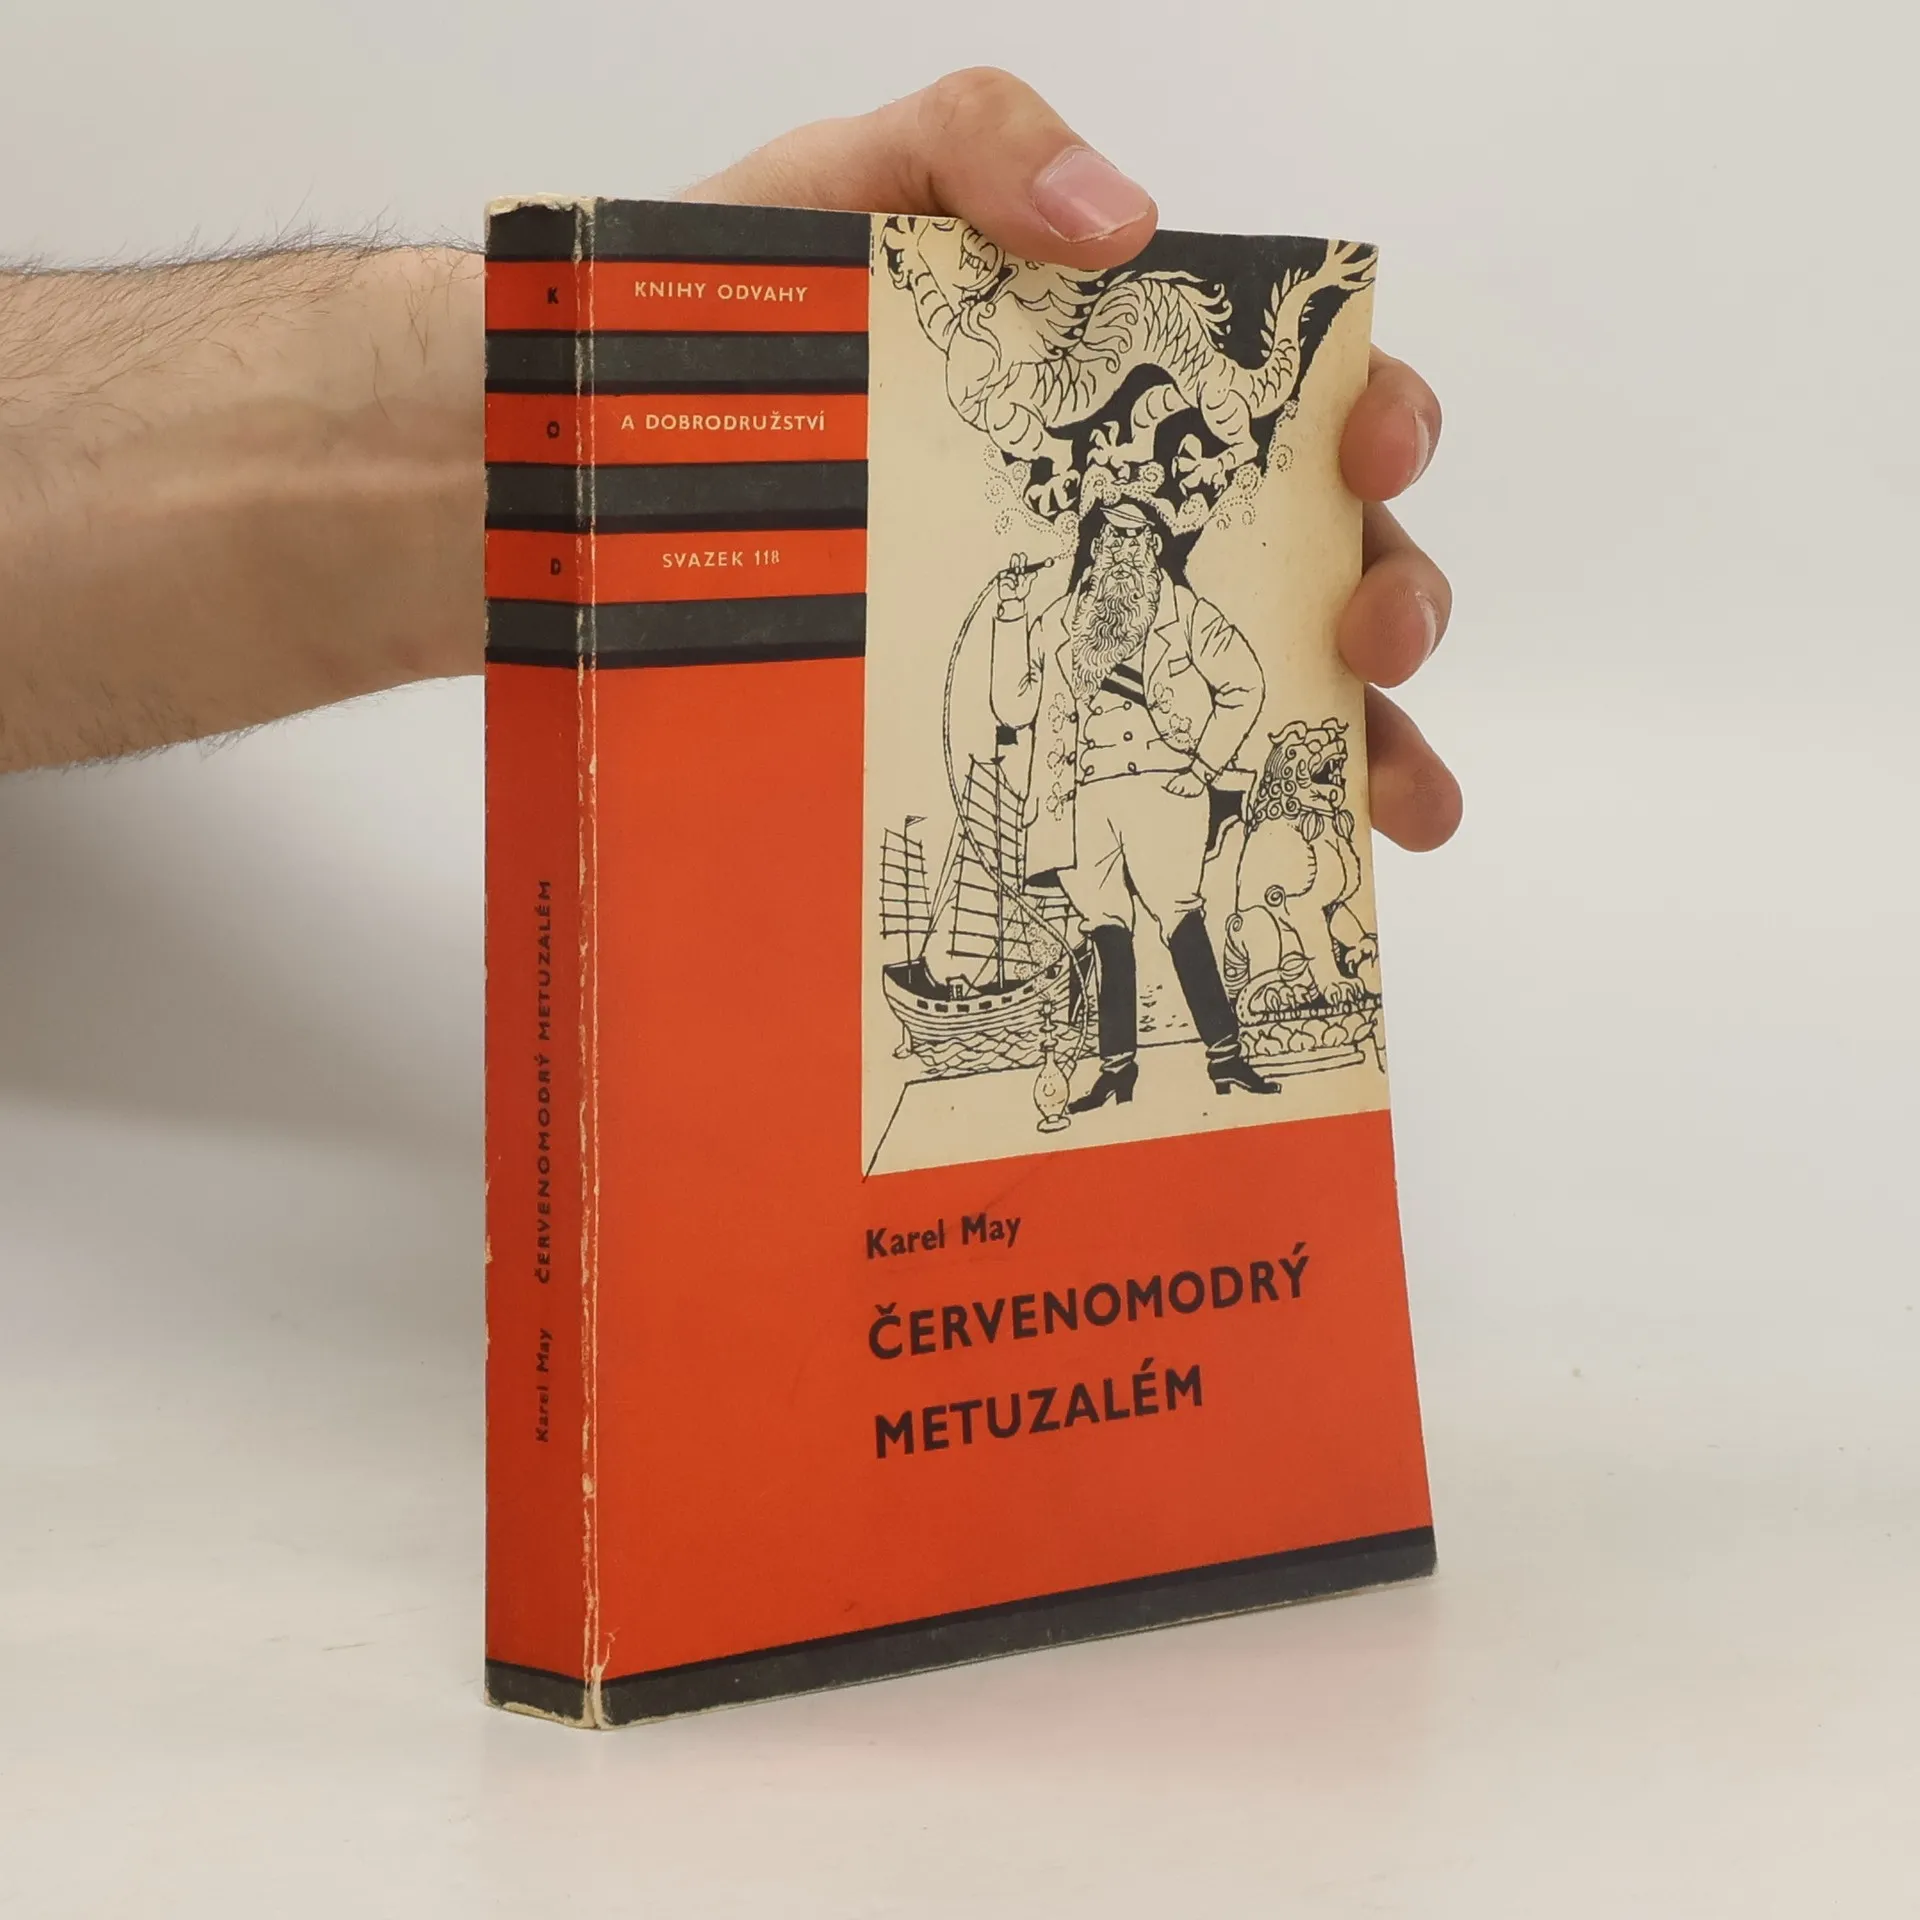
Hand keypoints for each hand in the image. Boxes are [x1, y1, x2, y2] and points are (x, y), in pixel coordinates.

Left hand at [687, 68, 1459, 851]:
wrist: (608, 460)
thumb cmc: (732, 326)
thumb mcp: (842, 190)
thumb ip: (974, 142)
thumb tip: (1127, 220)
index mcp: (1124, 395)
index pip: (1291, 400)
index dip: (1374, 414)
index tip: (1371, 449)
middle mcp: (1133, 521)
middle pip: (1321, 555)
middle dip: (1393, 593)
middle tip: (1374, 635)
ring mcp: (1090, 636)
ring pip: (1274, 689)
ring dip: (1365, 744)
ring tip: (1399, 801)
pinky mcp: (1031, 731)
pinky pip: (1157, 784)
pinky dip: (1246, 824)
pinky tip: (1300, 865)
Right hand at [997, 551, 1034, 603]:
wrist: (1012, 602)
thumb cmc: (1020, 595)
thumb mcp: (1026, 587)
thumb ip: (1029, 580)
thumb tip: (1035, 573)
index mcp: (1020, 573)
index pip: (1021, 564)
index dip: (1022, 559)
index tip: (1022, 554)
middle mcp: (1013, 573)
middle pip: (1014, 564)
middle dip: (1015, 560)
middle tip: (1017, 555)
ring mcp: (1007, 577)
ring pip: (1012, 573)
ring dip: (1015, 577)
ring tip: (1016, 585)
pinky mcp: (1001, 580)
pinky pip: (1008, 579)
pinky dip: (1011, 583)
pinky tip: (1012, 588)